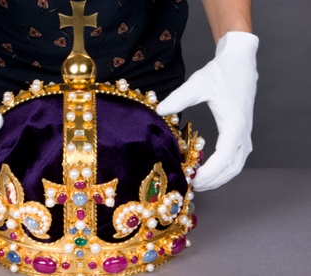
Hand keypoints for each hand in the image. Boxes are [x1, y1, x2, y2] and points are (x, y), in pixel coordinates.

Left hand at [157, 32, 258, 191]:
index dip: (210, 173)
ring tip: (199, 182)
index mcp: (235, 124)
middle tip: (192, 186)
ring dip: (219, 177)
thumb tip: (159, 111)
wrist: (240, 61)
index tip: (193, 179)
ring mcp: (245, 134)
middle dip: (213, 180)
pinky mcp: (242, 132)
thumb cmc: (220, 72)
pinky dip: (223, 169)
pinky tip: (207, 169)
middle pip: (232, 167)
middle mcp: (243, 132)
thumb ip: (178, 98)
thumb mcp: (198, 84)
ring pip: (237, 165)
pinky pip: (236, 158)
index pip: (225, 157)